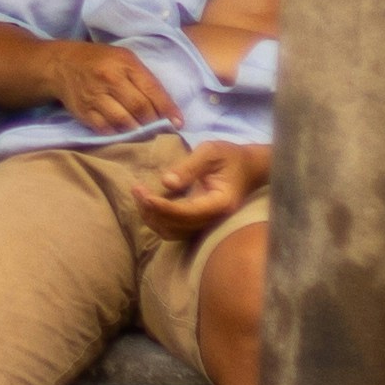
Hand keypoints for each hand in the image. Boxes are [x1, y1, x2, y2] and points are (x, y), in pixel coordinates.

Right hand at [39, 39, 178, 133]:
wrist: (60, 64)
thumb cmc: (100, 60)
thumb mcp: (124, 59)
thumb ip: (144, 79)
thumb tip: (166, 108)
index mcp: (124, 63)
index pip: (151, 90)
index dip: (167, 109)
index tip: (178, 123)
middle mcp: (109, 79)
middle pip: (139, 108)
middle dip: (154, 122)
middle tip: (161, 129)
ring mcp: (94, 96)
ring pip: (123, 121)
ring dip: (137, 131)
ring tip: (144, 133)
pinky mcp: (83, 111)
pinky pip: (106, 129)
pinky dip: (118, 134)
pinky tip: (123, 133)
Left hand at [124, 142, 270, 238]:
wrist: (247, 167)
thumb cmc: (230, 157)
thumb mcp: (211, 152)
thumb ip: (189, 167)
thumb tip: (166, 182)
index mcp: (221, 203)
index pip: (189, 213)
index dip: (164, 208)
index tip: (144, 195)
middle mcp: (214, 220)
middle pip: (178, 227)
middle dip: (153, 211)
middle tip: (136, 189)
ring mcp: (206, 224)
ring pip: (173, 232)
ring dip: (152, 218)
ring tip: (139, 195)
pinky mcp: (198, 222)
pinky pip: (174, 229)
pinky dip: (158, 219)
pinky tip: (148, 201)